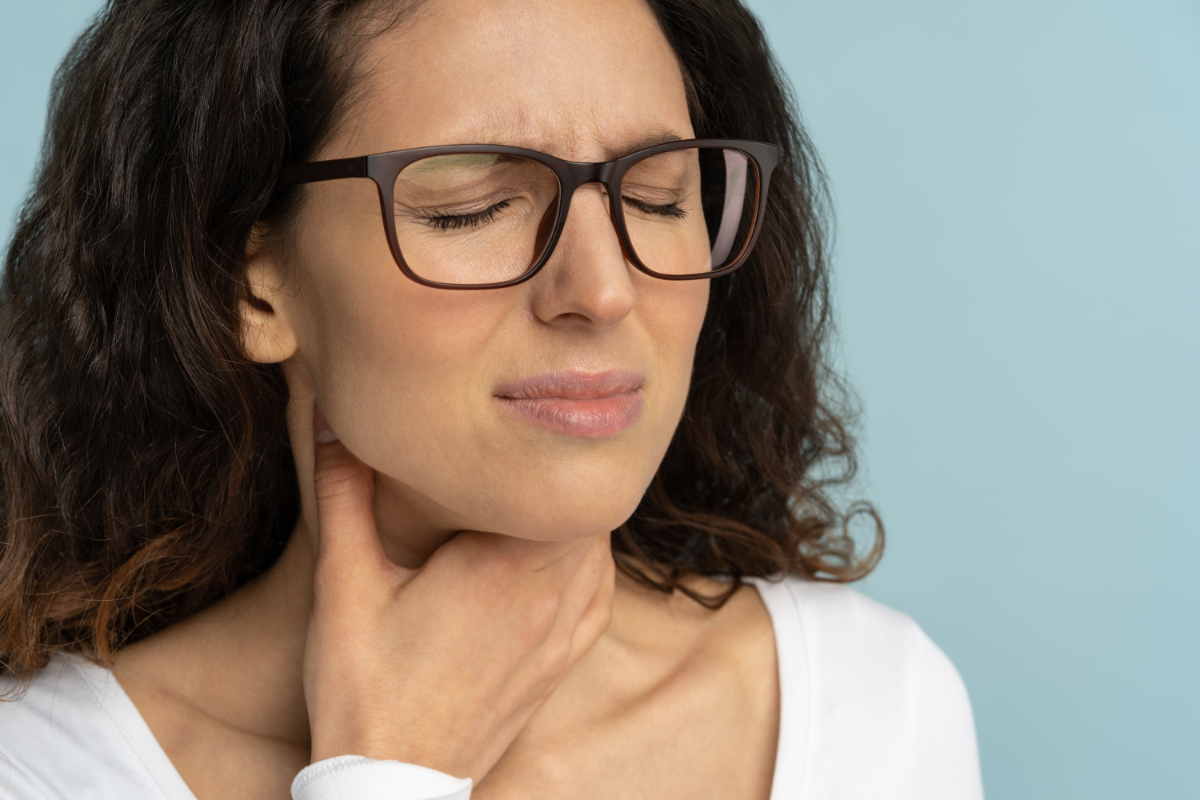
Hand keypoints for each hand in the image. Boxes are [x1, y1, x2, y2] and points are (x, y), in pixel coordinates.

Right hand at [302, 407, 614, 782]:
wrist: (393, 784)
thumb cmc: (364, 690)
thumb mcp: (344, 585)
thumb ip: (344, 495)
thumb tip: (331, 419)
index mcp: (504, 568)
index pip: (561, 483)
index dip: (546, 447)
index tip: (515, 428)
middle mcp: (548, 598)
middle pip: (587, 510)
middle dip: (556, 479)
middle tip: (519, 454)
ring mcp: (561, 635)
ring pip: (599, 550)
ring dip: (572, 520)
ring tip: (531, 499)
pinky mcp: (560, 664)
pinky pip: (599, 595)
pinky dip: (587, 565)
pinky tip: (553, 556)